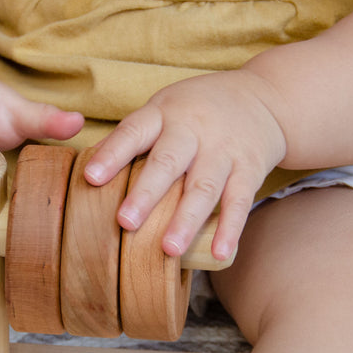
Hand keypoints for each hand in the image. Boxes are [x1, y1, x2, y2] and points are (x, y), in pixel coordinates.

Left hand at [83, 69, 286, 262]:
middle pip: (168, 162)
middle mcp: (194, 130)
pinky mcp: (250, 169)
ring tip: (169, 249)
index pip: (134, 132)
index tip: (92, 178)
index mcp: (164, 114)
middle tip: (125, 222)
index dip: (113, 154)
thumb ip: (134, 139)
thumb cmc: (198, 111)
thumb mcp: (164, 111)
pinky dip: (230, 229)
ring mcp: (224, 150)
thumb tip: (89, 173)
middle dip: (147, 193)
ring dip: (186, 219)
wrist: (264, 98)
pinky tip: (220, 254)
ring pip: (204, 187)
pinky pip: (240, 201)